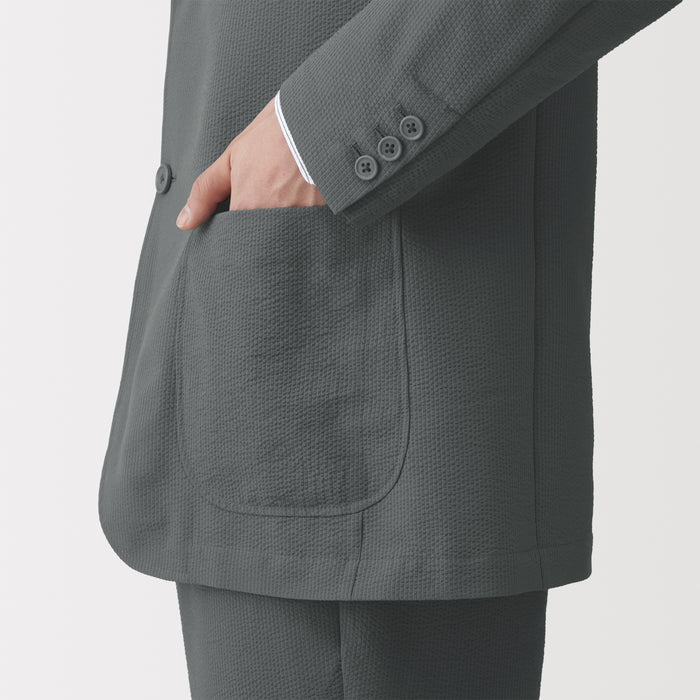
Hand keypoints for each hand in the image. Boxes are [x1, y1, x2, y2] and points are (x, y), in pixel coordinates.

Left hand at [175, 96, 325, 228]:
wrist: (317, 120)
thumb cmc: (275, 135)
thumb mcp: (231, 159)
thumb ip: (205, 192)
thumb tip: (185, 221)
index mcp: (248, 208)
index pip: (235, 240)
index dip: (237, 232)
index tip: (245, 217)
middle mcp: (274, 220)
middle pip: (261, 243)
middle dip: (261, 233)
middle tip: (270, 202)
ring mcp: (301, 221)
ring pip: (285, 239)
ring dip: (284, 229)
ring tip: (289, 199)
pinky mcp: (323, 218)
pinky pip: (309, 232)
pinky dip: (306, 225)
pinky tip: (306, 202)